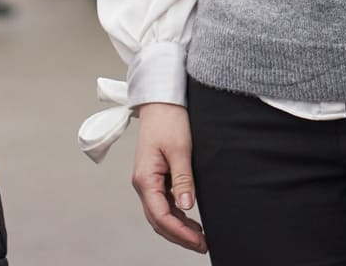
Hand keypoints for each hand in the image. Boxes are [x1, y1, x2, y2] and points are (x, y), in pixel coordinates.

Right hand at [131, 102, 205, 253]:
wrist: (161, 100)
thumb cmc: (169, 120)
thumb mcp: (180, 149)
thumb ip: (183, 179)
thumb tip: (187, 206)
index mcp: (145, 179)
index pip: (161, 216)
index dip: (180, 233)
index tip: (199, 241)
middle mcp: (143, 183)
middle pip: (158, 220)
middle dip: (179, 236)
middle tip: (203, 245)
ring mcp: (148, 181)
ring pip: (160, 214)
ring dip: (178, 228)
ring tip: (200, 238)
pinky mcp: (155, 176)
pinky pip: (163, 203)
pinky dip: (176, 215)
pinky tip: (191, 220)